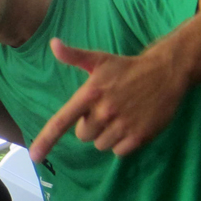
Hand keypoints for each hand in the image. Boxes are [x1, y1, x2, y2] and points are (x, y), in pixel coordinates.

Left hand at [29, 38, 189, 163]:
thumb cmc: (127, 68)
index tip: (34, 156)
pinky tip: (131, 124)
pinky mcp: (139, 136)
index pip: (61, 121)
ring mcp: (122, 125)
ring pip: (101, 145)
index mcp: (90, 94)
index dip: (45, 140)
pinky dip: (123, 143)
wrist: (166, 72)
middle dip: (90, 126)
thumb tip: (53, 44)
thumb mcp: (99, 60)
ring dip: (107, 135)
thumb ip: (74, 56)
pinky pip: (119, 152)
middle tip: (106, 110)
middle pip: (83, 135)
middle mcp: (104, 112)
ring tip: (120, 116)